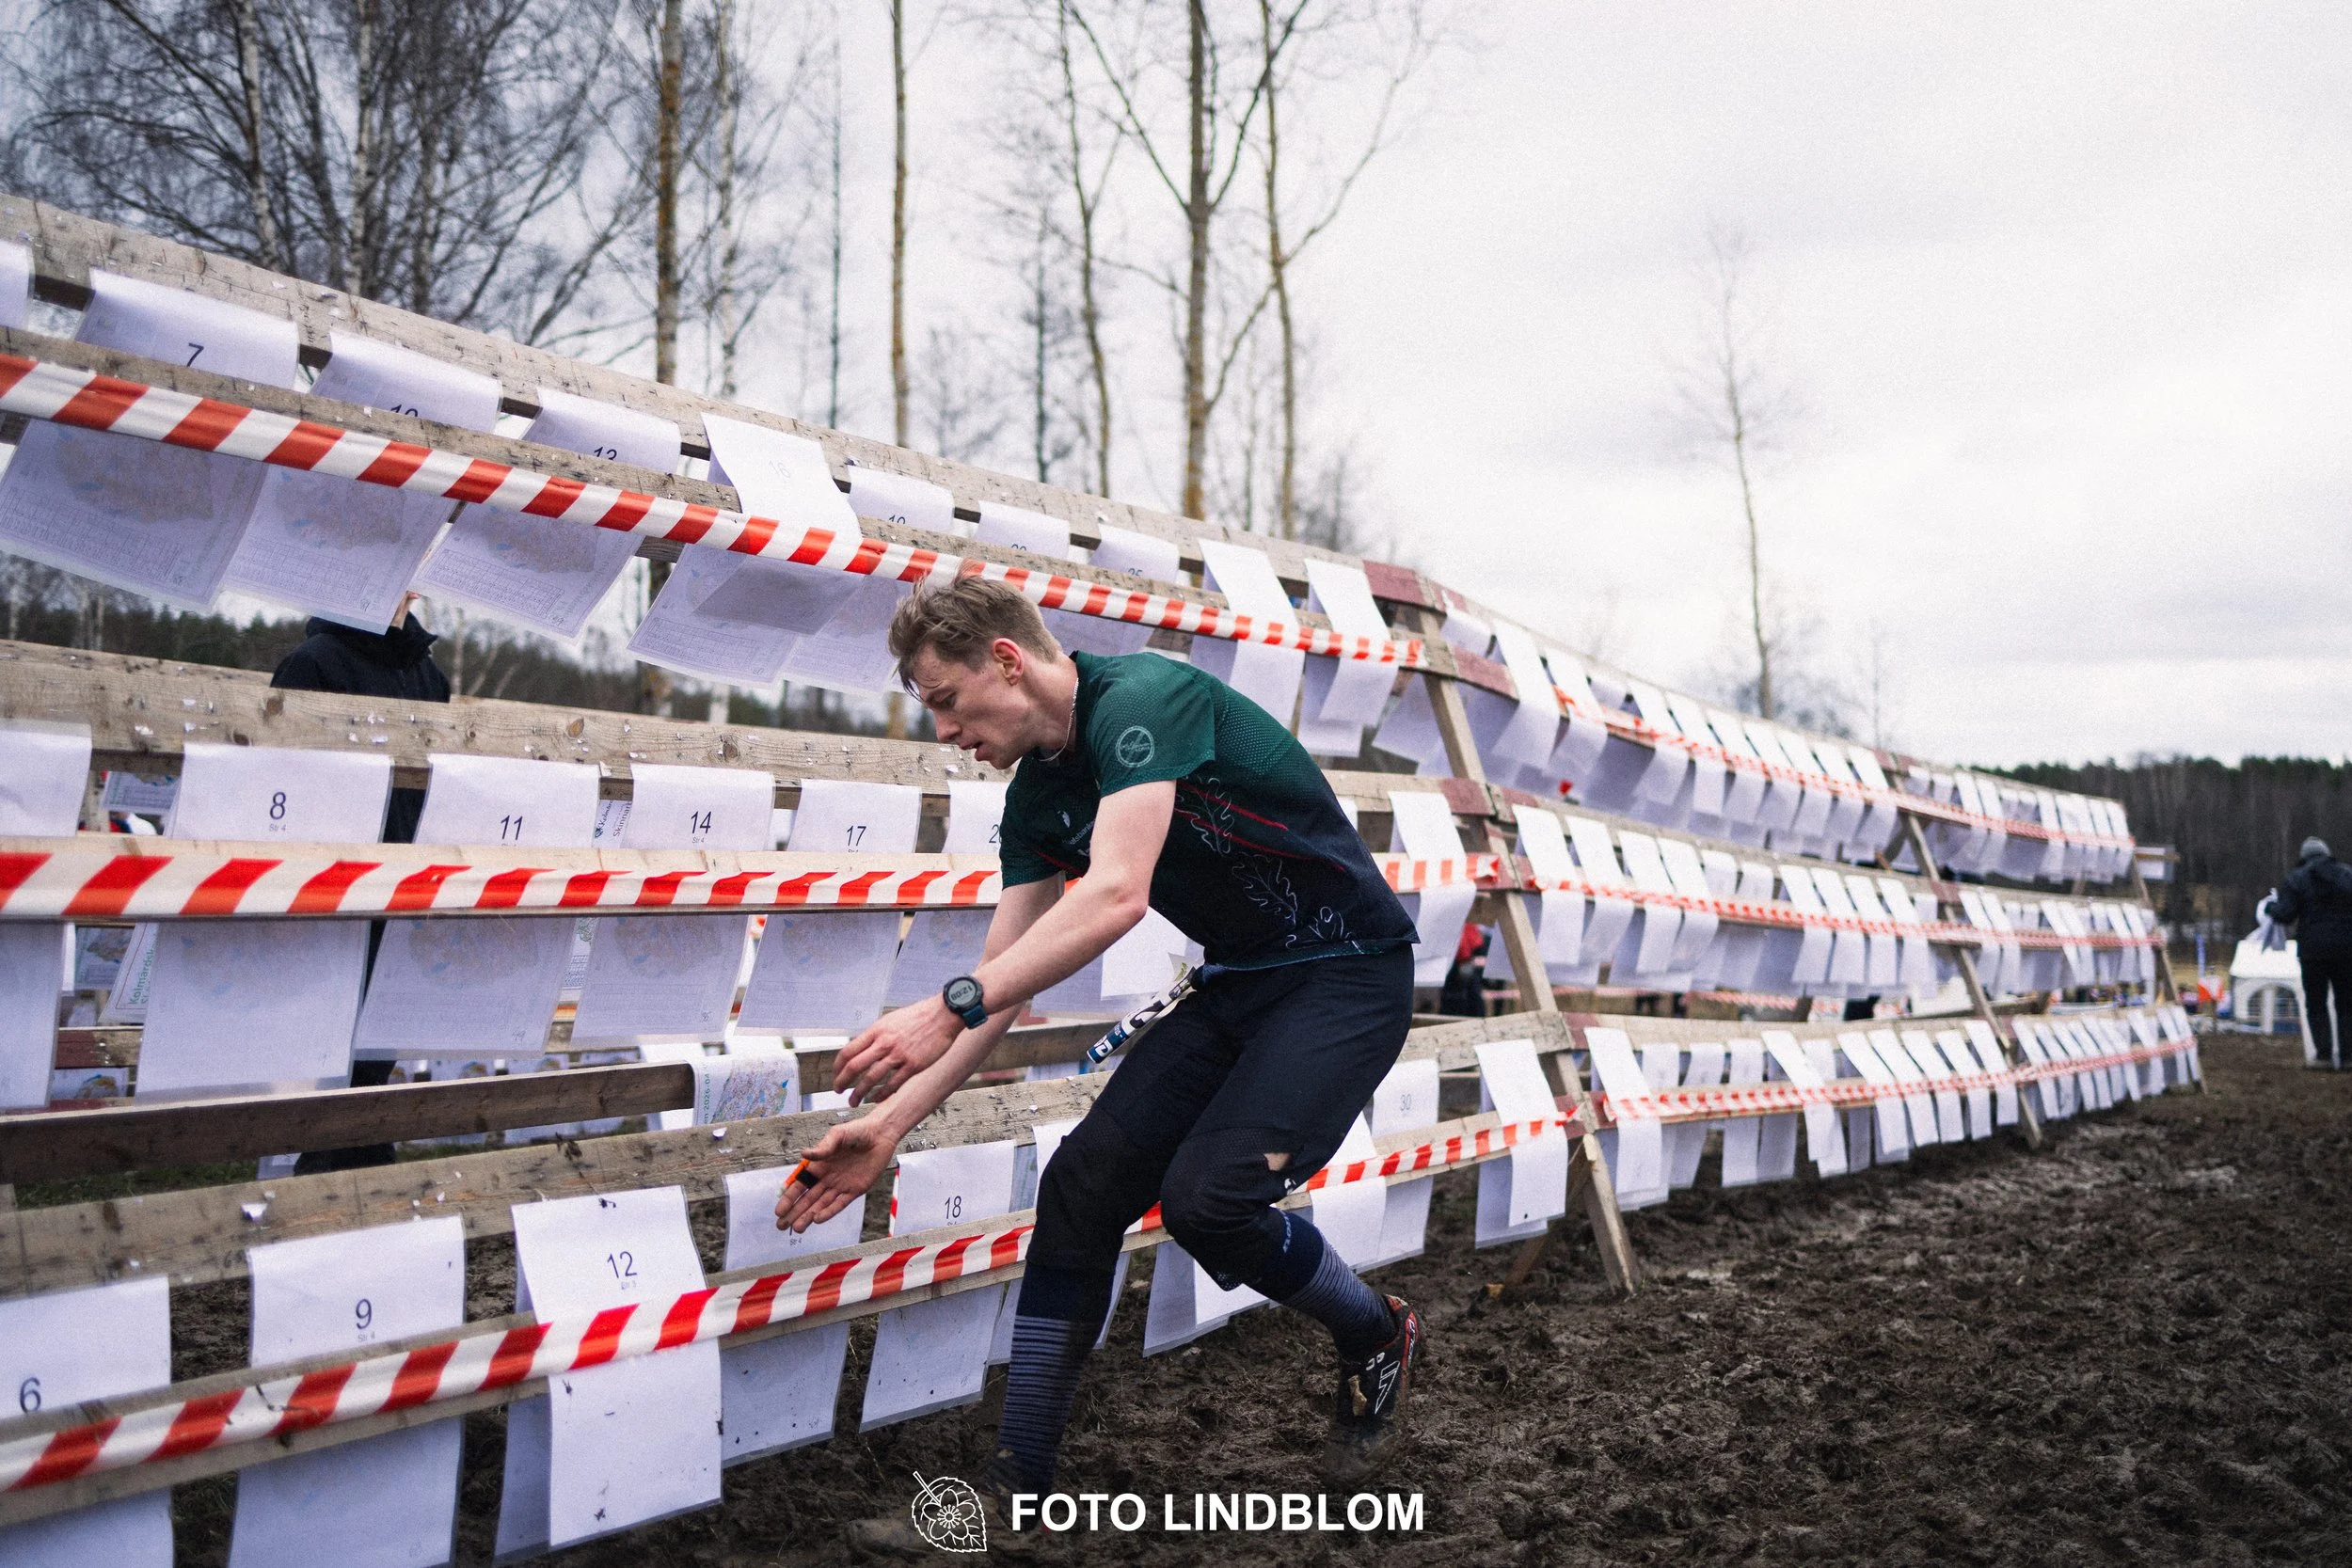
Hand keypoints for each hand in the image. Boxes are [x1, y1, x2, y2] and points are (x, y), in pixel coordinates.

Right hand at [772, 1118, 896, 1232]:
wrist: (881, 1135)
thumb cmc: (857, 1131)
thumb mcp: (837, 1135)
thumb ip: (822, 1148)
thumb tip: (803, 1154)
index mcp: (819, 1165)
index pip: (800, 1185)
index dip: (789, 1198)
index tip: (779, 1210)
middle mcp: (827, 1178)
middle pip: (808, 1199)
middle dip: (794, 1212)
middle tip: (781, 1226)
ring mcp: (841, 1185)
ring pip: (821, 1204)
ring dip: (808, 1216)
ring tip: (797, 1228)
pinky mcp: (855, 1190)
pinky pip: (839, 1204)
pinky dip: (828, 1212)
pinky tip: (817, 1219)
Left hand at [834, 998, 963, 1105]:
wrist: (943, 1015)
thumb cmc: (918, 1016)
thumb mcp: (890, 1020)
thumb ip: (876, 1035)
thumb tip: (862, 1049)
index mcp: (876, 1031)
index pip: (848, 1051)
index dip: (837, 1067)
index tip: (836, 1075)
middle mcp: (884, 1043)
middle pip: (855, 1066)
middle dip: (842, 1082)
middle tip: (838, 1091)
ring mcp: (899, 1055)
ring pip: (871, 1079)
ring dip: (859, 1093)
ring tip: (854, 1101)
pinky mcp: (913, 1065)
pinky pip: (893, 1084)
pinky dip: (882, 1094)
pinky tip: (876, 1099)